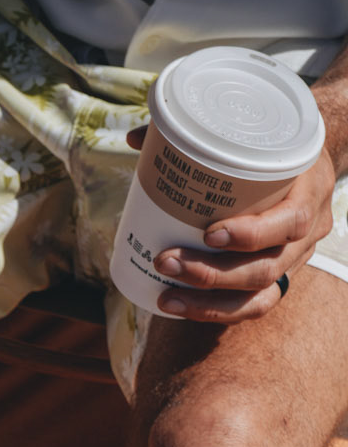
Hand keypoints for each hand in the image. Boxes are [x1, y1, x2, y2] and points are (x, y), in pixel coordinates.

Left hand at [129, 126, 338, 321]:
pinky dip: (216, 312)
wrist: (309, 161)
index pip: (291, 220)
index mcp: (310, 189)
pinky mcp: (281, 278)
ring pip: (260, 295)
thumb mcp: (252, 134)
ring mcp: (296, 259)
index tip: (209, 233)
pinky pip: (253, 307)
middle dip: (212, 273)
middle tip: (166, 261)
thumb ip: (196, 134)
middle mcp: (308, 231)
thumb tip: (137, 137)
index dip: (251, 234)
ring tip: (166, 296)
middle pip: (266, 266)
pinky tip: (181, 308)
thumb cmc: (273, 146)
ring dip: (208, 302)